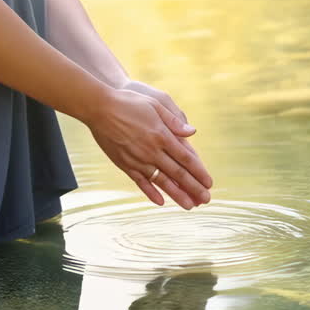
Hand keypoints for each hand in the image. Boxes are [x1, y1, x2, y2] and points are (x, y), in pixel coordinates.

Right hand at [86, 88, 212, 209]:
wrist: (99, 108)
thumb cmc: (130, 102)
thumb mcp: (156, 104)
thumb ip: (174, 121)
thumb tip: (192, 132)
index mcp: (162, 135)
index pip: (186, 158)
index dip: (199, 172)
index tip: (209, 182)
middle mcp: (152, 151)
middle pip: (178, 173)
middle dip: (194, 187)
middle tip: (206, 199)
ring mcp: (138, 159)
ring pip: (161, 181)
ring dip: (177, 194)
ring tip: (189, 206)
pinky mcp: (125, 164)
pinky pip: (140, 182)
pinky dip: (150, 192)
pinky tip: (161, 202)